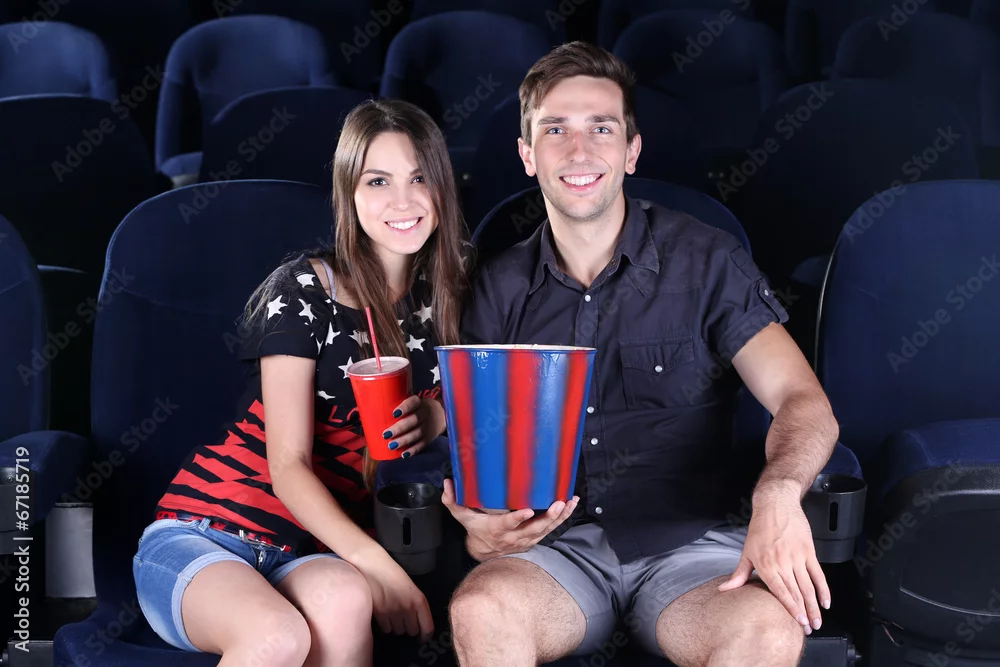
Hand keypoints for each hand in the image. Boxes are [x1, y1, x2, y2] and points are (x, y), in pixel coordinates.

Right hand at [354, 550, 433, 642]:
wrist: (374, 565)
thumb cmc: (394, 574)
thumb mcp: (412, 588)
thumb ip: (417, 605)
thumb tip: (419, 624)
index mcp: (420, 600)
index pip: (428, 628)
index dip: (425, 636)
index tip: (421, 638)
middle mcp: (409, 608)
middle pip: (412, 632)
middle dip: (408, 628)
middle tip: (403, 620)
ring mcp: (394, 611)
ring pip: (398, 631)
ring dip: (396, 627)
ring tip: (392, 615)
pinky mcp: (380, 614)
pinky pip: (386, 629)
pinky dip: (385, 625)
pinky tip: (384, 615)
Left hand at [383, 396, 445, 456]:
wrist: (442, 414)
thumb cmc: (418, 408)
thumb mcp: (414, 402)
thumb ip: (400, 404)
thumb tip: (373, 409)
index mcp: (419, 403)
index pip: (413, 403)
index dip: (404, 408)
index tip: (394, 413)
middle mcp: (425, 414)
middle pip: (413, 421)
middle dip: (399, 428)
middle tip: (386, 434)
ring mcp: (428, 427)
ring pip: (416, 434)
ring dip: (403, 440)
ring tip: (391, 446)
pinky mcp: (429, 438)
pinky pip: (421, 445)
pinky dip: (413, 450)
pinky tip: (404, 454)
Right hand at [441, 478, 578, 560]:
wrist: (485, 552)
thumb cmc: (475, 529)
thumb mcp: (462, 517)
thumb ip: (453, 501)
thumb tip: (447, 483)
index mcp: (496, 529)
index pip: (507, 524)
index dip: (517, 518)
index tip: (527, 510)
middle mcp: (513, 536)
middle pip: (533, 528)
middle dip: (547, 517)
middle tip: (557, 503)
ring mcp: (526, 539)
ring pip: (546, 529)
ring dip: (560, 516)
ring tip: (570, 501)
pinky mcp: (534, 538)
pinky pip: (551, 529)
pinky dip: (562, 518)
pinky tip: (572, 505)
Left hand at [718, 489, 829, 634]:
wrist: (776, 505)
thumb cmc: (759, 528)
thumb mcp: (746, 552)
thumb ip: (739, 574)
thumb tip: (724, 590)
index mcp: (766, 565)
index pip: (781, 592)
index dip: (791, 609)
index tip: (798, 622)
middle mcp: (783, 563)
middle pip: (796, 593)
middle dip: (804, 613)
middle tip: (809, 628)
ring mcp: (797, 558)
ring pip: (808, 587)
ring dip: (814, 606)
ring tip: (817, 621)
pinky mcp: (808, 552)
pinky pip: (818, 574)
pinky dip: (824, 589)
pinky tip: (826, 602)